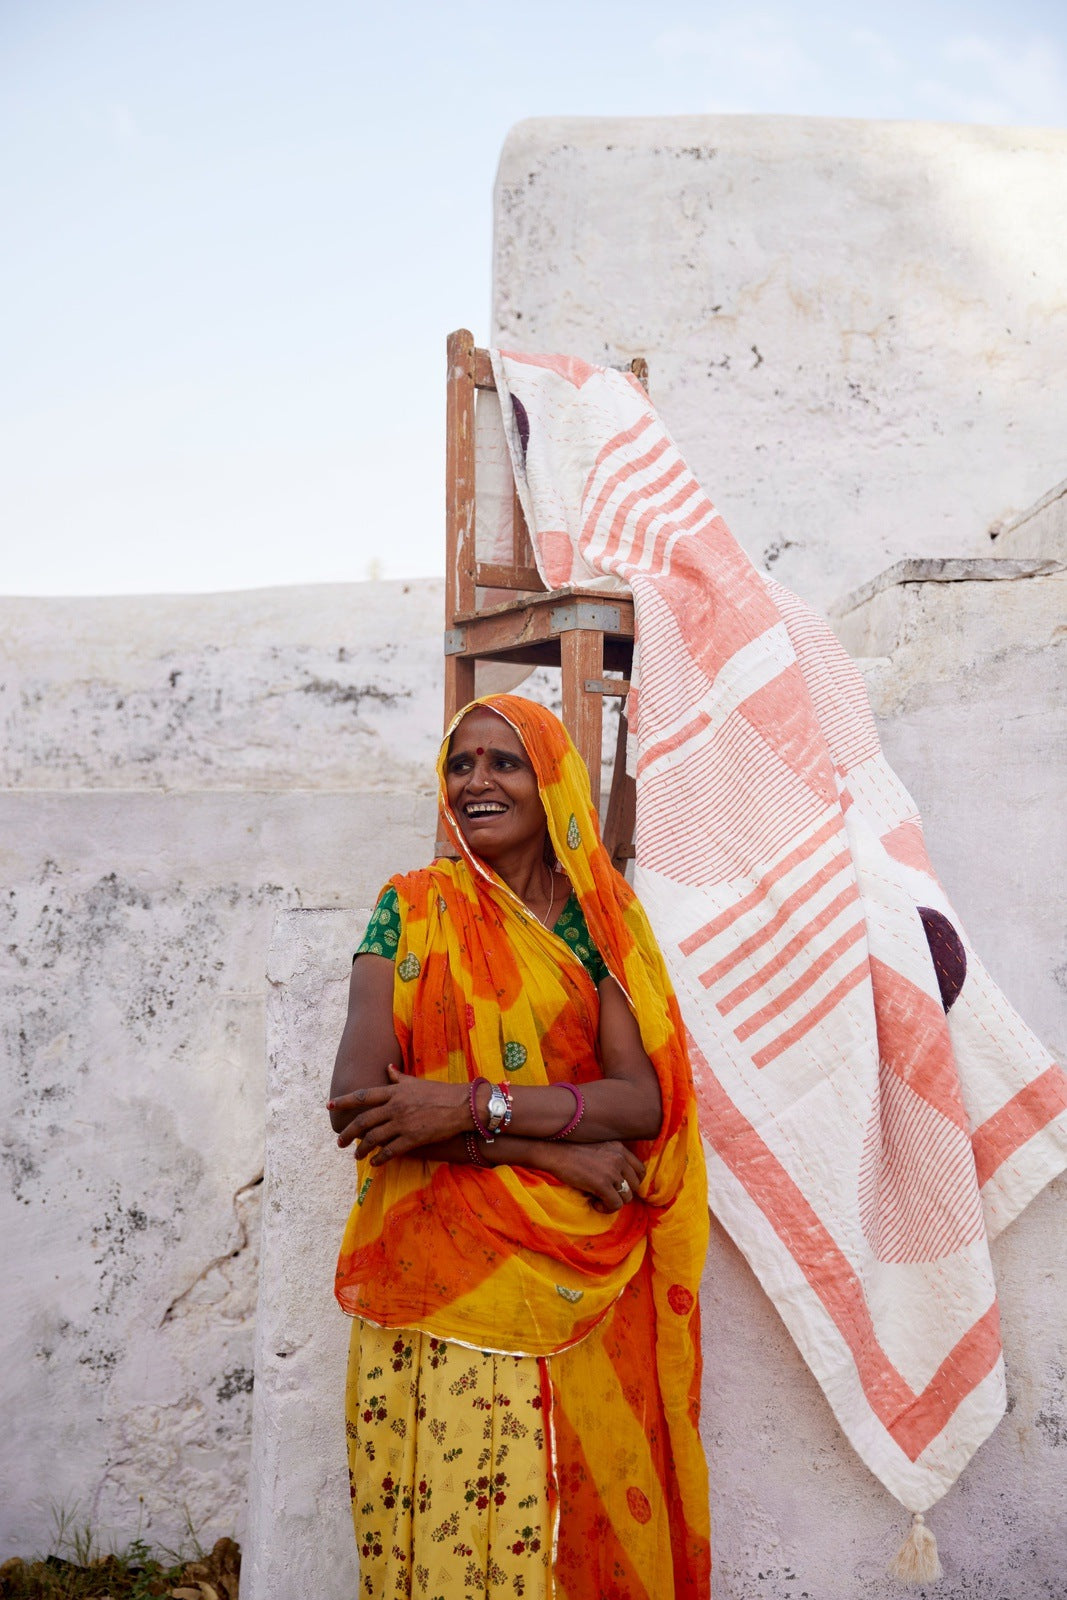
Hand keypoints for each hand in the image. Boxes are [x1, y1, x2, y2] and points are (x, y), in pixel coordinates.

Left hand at [329, 1066, 469, 1162]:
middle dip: (348, 1133)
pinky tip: (374, 1162)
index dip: (344, 1101)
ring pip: (374, 1138)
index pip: (363, 1095)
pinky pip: (390, 1151)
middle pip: (364, 1121)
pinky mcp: (413, 1139)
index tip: (329, 1105)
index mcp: (394, 1092)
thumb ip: (398, 1078)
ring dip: (362, 1149)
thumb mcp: (416, 1082)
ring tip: (356, 1155)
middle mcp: (394, 1107)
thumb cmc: (440, 1092)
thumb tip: (388, 1069)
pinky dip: (379, 1158)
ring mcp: (403, 1123)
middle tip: (340, 1142)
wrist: (462, 1106)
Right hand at [546, 1140, 645, 1211]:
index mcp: (620, 1148)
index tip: (618, 1187)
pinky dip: (606, 1209)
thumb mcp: (599, 1148)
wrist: (554, 1152)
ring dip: (613, 1202)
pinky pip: (616, 1205)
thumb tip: (621, 1182)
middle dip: (622, 1194)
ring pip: (627, 1197)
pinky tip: (594, 1203)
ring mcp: (612, 1171)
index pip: (640, 1170)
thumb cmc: (571, 1152)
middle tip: (605, 1194)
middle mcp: (619, 1158)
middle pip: (635, 1186)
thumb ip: (613, 1158)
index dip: (631, 1183)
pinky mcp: (602, 1184)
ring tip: (598, 1199)